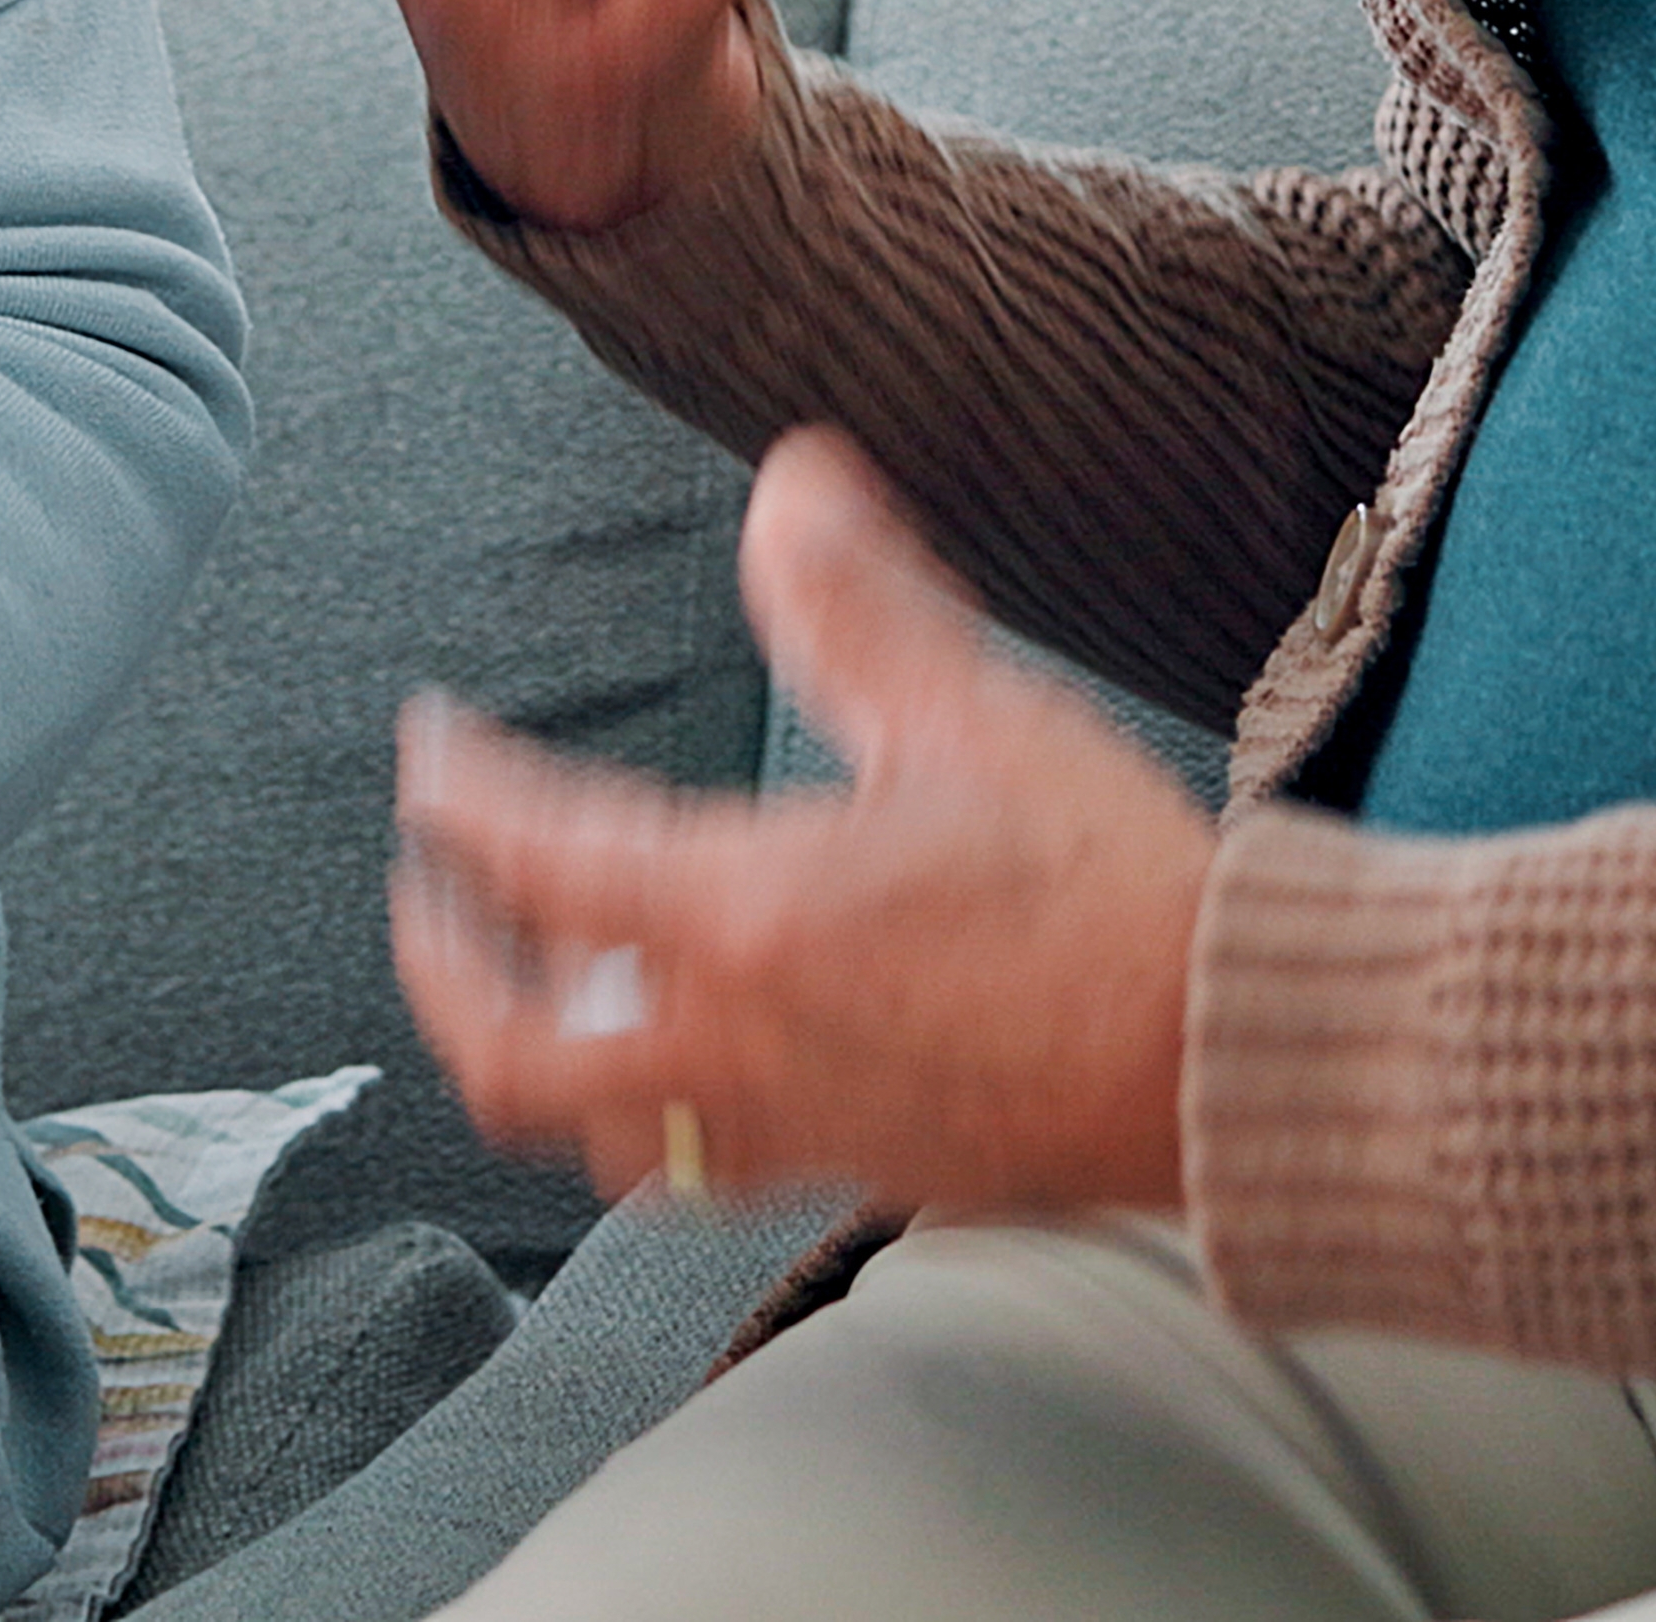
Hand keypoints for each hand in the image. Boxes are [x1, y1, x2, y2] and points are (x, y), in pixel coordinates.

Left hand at [392, 432, 1206, 1223]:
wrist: (1224, 1059)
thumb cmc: (1114, 898)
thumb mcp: (976, 717)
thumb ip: (858, 603)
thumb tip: (792, 484)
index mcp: (743, 921)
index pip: (531, 857)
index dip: (455, 793)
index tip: (430, 748)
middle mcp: (734, 1046)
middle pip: (507, 1046)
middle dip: (441, 966)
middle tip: (432, 892)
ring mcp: (786, 1127)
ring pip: (587, 1127)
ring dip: (530, 1051)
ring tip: (537, 975)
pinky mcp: (848, 1171)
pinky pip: (689, 1167)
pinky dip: (640, 1112)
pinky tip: (675, 1049)